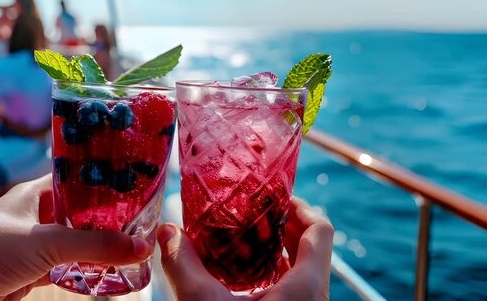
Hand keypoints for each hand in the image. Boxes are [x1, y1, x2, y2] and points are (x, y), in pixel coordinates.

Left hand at [0, 174, 151, 299]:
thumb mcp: (44, 241)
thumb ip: (94, 245)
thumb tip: (140, 247)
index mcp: (38, 193)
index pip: (80, 180)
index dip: (107, 182)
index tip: (139, 186)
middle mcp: (39, 216)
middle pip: (83, 214)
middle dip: (111, 220)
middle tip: (146, 222)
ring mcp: (35, 246)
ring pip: (77, 243)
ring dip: (101, 248)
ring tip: (136, 247)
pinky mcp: (31, 274)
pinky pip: (67, 269)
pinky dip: (87, 272)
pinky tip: (110, 272)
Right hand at [157, 198, 333, 300]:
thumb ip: (183, 265)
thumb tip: (165, 233)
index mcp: (306, 288)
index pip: (321, 229)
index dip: (299, 205)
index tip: (272, 195)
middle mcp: (314, 300)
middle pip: (311, 248)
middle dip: (280, 227)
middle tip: (250, 214)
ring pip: (302, 272)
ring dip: (275, 253)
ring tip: (243, 242)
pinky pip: (292, 293)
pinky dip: (272, 278)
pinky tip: (242, 281)